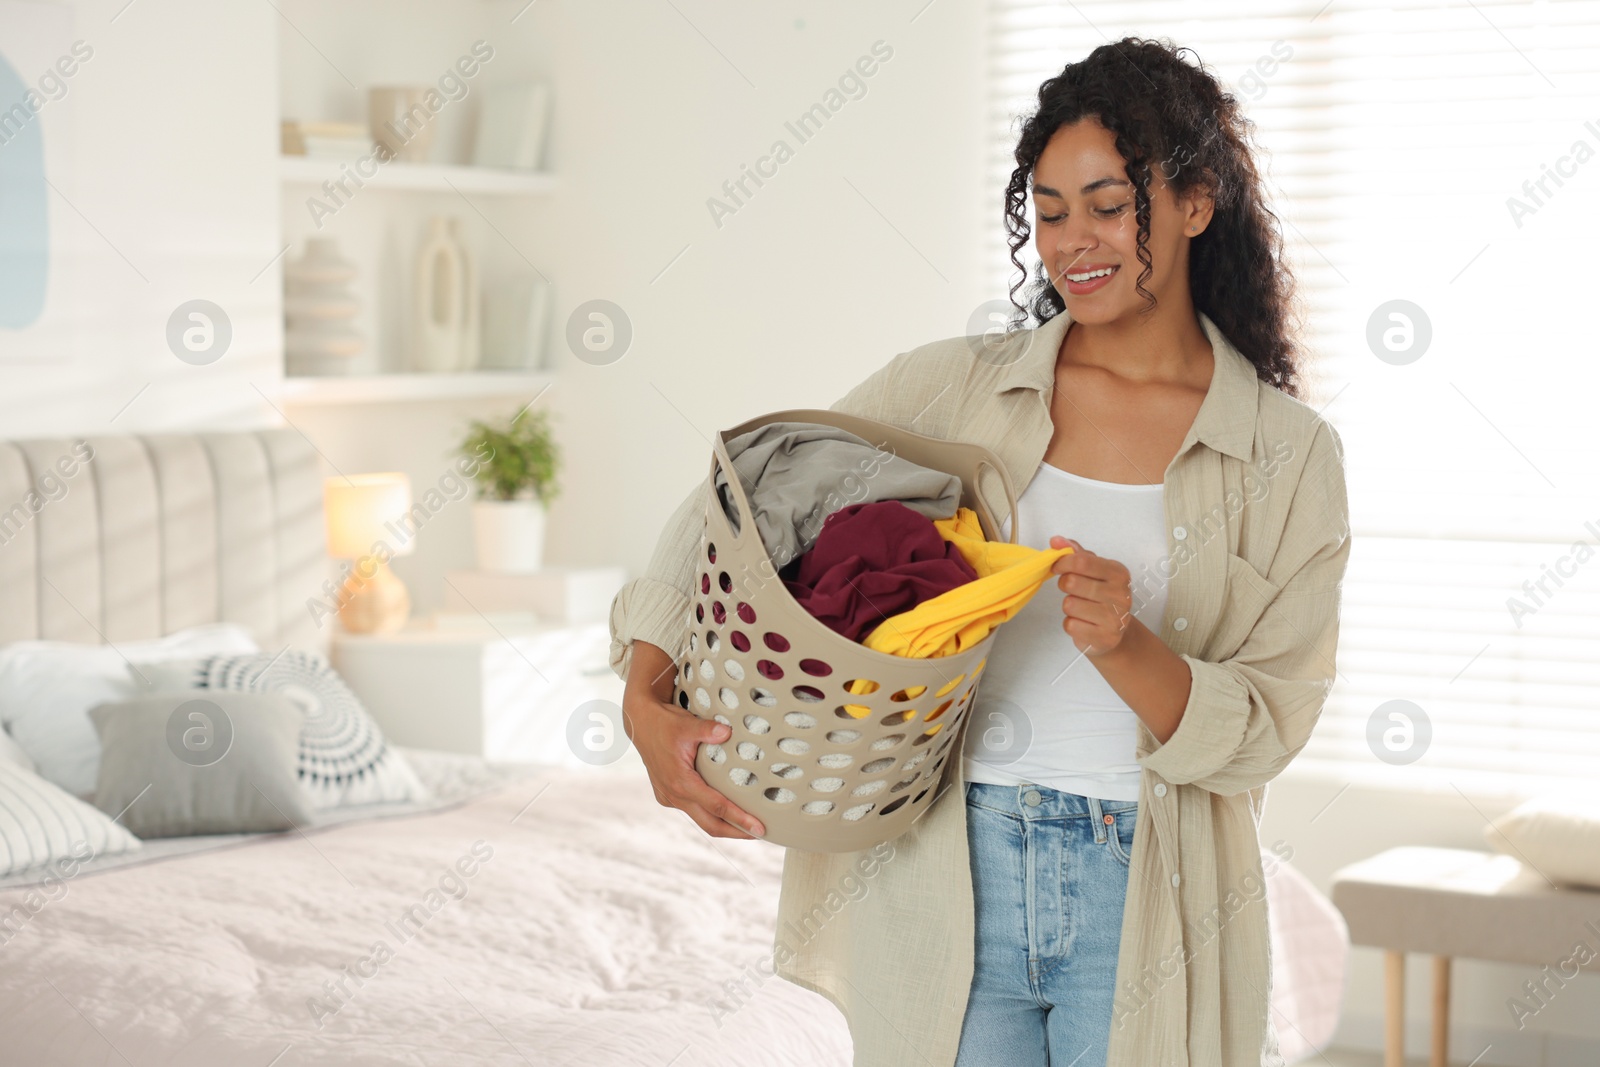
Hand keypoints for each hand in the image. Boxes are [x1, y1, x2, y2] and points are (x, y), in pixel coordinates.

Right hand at [623, 642, 766, 840]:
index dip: (739, 819)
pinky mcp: (668, 795)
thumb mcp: (686, 724)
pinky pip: (692, 809)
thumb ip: (708, 730)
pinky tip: (724, 809)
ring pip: (700, 819)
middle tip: (760, 834)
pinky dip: (709, 813)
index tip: (758, 828)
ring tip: (746, 825)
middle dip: (736, 832)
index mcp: (680, 783)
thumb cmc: (663, 724)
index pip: (717, 807)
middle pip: (710, 825)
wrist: (640, 723)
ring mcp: (669, 797)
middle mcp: (674, 795)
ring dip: (723, 824)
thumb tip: (727, 732)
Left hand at [1049, 536, 1134, 657]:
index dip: (1062, 563)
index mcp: (1118, 573)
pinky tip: (1083, 623)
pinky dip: (1071, 624)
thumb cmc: (1102, 597)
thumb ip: (1076, 554)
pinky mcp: (1105, 637)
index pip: (1081, 561)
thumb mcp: (1094, 571)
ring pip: (1069, 604)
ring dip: (1069, 607)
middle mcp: (1120, 594)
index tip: (1057, 567)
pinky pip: (1070, 625)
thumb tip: (1056, 540)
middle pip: (1072, 582)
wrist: (1116, 633)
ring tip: (1082, 608)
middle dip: (1065, 585)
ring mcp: (1114, 618)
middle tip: (1074, 590)